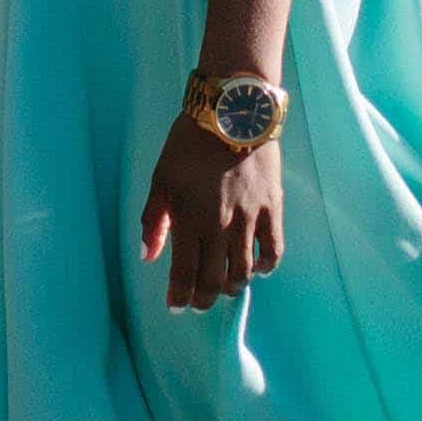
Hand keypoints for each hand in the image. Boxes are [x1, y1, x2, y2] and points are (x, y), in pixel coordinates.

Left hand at [138, 112, 285, 312]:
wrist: (232, 113)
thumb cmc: (188, 144)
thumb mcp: (161, 179)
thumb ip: (154, 221)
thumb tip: (148, 257)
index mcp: (190, 220)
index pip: (184, 273)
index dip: (179, 296)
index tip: (175, 307)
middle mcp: (220, 226)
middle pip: (214, 280)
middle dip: (204, 298)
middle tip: (198, 303)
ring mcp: (250, 219)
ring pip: (243, 271)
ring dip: (232, 287)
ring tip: (225, 288)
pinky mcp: (272, 208)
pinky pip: (273, 249)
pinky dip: (266, 266)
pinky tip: (257, 269)